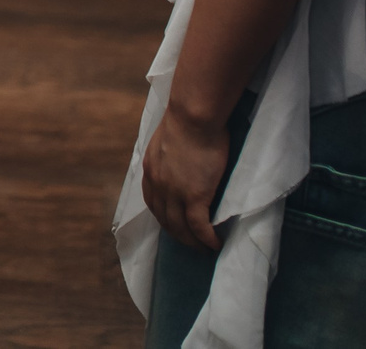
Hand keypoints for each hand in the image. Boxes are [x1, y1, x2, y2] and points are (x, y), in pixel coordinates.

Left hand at [140, 102, 229, 253]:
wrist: (193, 116)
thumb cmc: (187, 119)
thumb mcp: (168, 138)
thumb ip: (170, 153)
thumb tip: (180, 158)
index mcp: (150, 170)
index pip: (153, 202)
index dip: (164, 217)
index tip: (175, 224)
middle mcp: (157, 184)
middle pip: (165, 219)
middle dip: (178, 235)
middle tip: (192, 244)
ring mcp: (174, 192)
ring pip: (180, 228)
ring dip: (192, 242)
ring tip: (205, 249)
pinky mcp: (194, 196)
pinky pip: (199, 227)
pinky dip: (206, 239)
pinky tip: (215, 244)